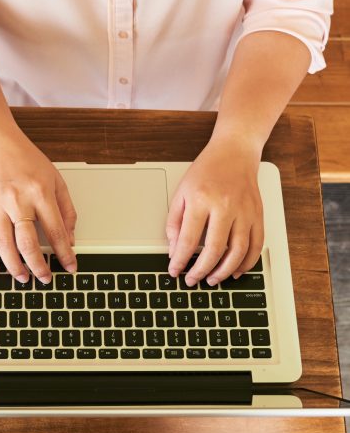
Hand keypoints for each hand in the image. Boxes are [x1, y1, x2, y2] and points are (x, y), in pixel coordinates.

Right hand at [0, 129, 77, 282]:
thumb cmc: (27, 160)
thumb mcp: (56, 180)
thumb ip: (66, 210)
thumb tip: (69, 238)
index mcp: (40, 193)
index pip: (55, 230)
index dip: (64, 253)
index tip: (70, 266)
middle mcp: (17, 200)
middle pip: (28, 242)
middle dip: (38, 266)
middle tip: (45, 279)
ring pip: (4, 245)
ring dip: (15, 266)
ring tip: (23, 278)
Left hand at [165, 138, 263, 285]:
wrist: (235, 152)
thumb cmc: (207, 170)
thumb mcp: (181, 192)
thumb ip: (175, 222)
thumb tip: (174, 250)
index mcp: (202, 200)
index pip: (188, 240)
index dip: (180, 260)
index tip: (175, 271)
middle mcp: (225, 206)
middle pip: (215, 249)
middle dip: (202, 270)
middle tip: (193, 280)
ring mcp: (245, 211)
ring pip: (238, 251)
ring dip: (224, 271)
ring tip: (213, 280)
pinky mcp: (258, 214)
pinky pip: (256, 245)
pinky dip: (247, 262)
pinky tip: (236, 270)